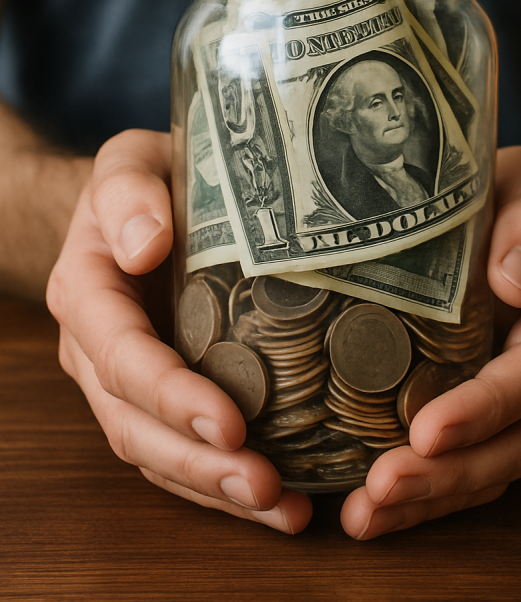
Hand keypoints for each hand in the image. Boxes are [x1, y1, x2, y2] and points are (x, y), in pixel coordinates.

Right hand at [46, 129, 312, 533]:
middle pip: (135, 425)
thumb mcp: (126, 164)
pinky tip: (280, 502)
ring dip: (214, 488)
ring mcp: (127, 382)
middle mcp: (98, 350)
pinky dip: (223, 483)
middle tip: (264, 485)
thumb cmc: (139, 181)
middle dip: (199, 461)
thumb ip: (125, 195)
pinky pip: (182, 450)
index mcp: (88, 294)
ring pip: (158, 454)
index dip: (171, 396)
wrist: (138, 202)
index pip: (122, 358)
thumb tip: (144, 246)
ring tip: (281, 508)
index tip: (231, 422)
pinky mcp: (164, 395)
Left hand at [340, 146, 520, 539]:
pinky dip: (430, 492)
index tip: (427, 432)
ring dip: (434, 499)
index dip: (485, 409)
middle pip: (518, 442)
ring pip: (496, 467)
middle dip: (450, 474)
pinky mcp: (498, 410)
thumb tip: (516, 281)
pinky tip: (376, 508)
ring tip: (366, 516)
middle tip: (380, 490)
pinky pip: (474, 463)